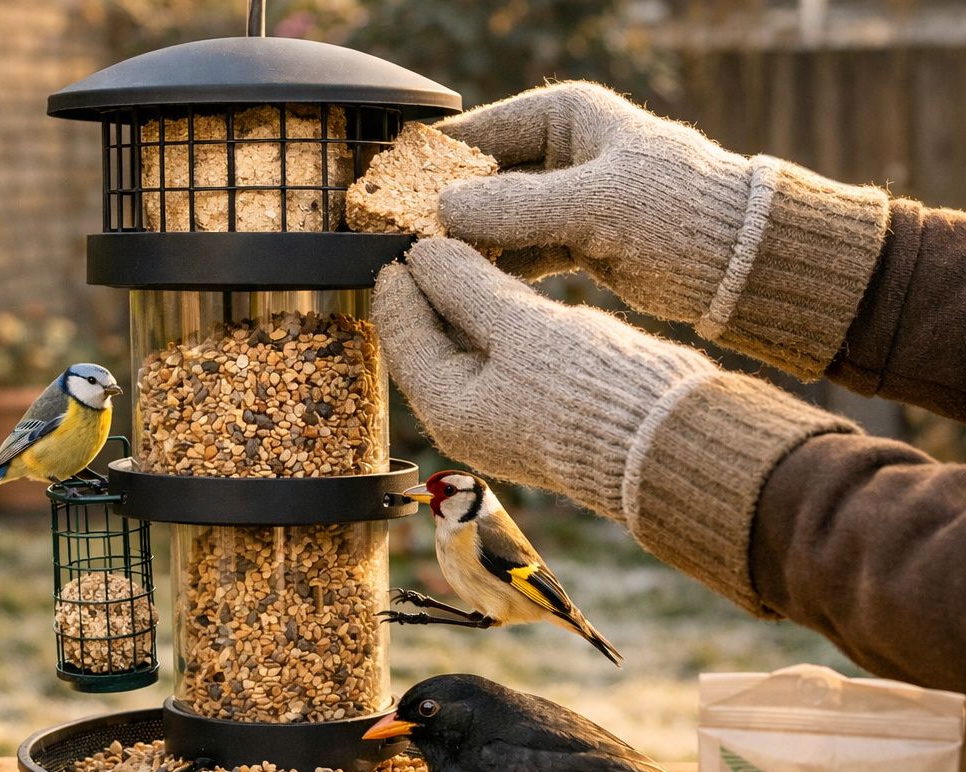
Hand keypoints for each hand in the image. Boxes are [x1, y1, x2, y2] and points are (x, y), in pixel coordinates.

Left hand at [376, 237, 856, 614]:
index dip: (398, 284)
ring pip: (466, 345)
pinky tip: (505, 282)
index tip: (396, 241)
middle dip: (428, 289)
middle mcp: (466, 418)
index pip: (403, 336)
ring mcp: (502, 415)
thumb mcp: (520, 325)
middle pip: (429, 341)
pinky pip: (500, 353)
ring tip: (465, 247)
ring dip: (463, 299)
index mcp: (448, 408)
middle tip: (427, 236)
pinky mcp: (537, 406)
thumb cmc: (591, 390)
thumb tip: (423, 252)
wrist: (666, 440)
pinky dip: (496, 316)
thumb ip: (467, 285)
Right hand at [436, 82, 887, 378]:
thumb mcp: (597, 204)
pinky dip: (496, 269)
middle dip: (444, 212)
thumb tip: (443, 209)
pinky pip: (518, 252)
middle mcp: (561, 149)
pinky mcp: (574, 240)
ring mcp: (566, 197)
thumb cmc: (683, 214)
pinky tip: (466, 292)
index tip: (391, 197)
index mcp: (566, 114)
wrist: (745, 260)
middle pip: (481, 179)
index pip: (479, 131)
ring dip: (467, 247)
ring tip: (427, 275)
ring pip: (496, 220)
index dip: (434, 165)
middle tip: (400, 245)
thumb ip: (518, 207)